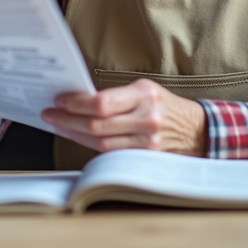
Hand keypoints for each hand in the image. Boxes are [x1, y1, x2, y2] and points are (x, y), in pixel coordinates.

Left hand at [41, 79, 206, 155]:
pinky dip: (89, 144)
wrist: (197, 131)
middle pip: (96, 124)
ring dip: (73, 133)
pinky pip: (109, 152)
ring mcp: (146, 141)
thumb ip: (116, 95)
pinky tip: (77, 136)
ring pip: (99, 141)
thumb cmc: (165, 106)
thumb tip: (79, 99)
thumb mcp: (145, 90)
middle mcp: (146, 118)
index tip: (59, 100)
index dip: (76, 103)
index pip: (102, 102)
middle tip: (50, 113)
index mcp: (144, 95)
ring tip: (58, 124)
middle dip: (67, 119)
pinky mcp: (143, 157)